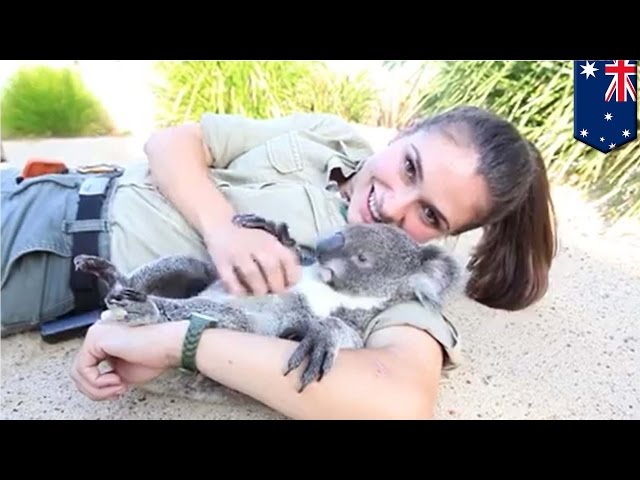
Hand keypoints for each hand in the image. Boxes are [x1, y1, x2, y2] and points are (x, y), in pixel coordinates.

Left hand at [70, 318, 188, 400]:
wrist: (167, 346)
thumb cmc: (153, 356)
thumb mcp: (121, 374)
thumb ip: (104, 378)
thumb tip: (93, 388)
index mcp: (103, 341)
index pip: (86, 369)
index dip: (98, 387)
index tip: (118, 390)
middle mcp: (97, 335)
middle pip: (79, 372)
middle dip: (96, 390)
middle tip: (117, 391)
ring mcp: (95, 335)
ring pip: (78, 373)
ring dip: (98, 388)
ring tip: (118, 385)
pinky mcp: (95, 339)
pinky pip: (83, 369)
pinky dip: (97, 382)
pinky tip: (116, 379)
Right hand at [205, 222, 300, 295]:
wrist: (221, 228)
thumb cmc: (250, 241)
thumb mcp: (268, 243)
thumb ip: (281, 258)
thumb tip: (292, 282)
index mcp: (271, 242)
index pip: (287, 258)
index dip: (292, 275)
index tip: (291, 287)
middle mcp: (256, 245)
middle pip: (271, 267)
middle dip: (276, 285)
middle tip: (276, 296)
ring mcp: (237, 253)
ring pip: (252, 274)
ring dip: (259, 289)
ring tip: (261, 296)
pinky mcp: (221, 262)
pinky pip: (231, 280)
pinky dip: (238, 290)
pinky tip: (243, 295)